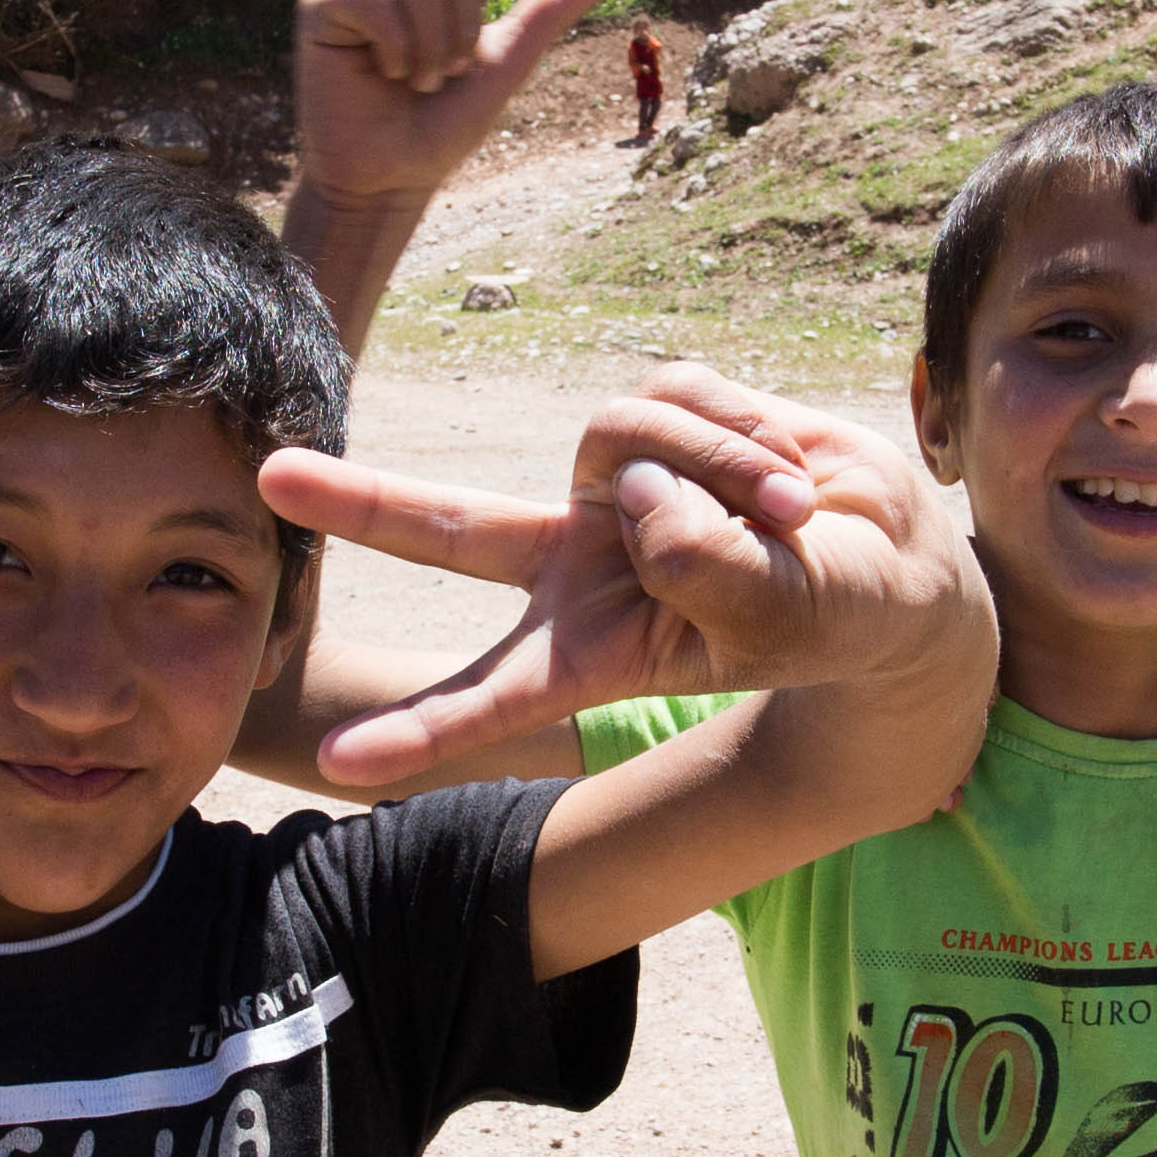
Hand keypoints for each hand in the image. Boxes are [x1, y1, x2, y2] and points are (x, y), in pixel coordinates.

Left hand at [263, 367, 981, 790]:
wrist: (887, 554)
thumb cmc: (838, 614)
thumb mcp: (788, 617)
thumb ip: (711, 570)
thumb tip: (635, 492)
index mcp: (596, 648)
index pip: (495, 692)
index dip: (420, 730)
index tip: (340, 764)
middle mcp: (580, 563)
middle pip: (452, 529)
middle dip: (363, 503)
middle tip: (269, 476)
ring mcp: (612, 488)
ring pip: (620, 434)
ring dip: (720, 461)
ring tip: (792, 507)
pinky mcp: (652, 420)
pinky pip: (676, 392)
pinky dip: (742, 426)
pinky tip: (785, 465)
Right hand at [290, 0, 620, 211]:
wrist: (389, 182)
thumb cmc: (441, 128)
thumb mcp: (506, 64)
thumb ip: (548, 11)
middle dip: (465, 22)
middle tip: (446, 74)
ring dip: (432, 43)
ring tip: (417, 82)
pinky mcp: (322, 8)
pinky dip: (395, 44)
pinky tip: (384, 76)